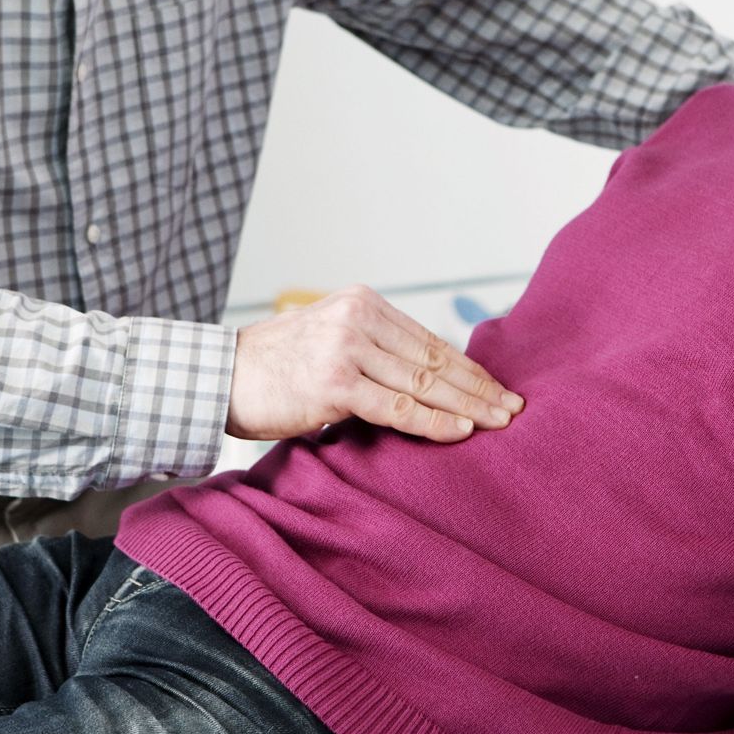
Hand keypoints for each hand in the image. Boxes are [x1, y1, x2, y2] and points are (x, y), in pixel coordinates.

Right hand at [225, 284, 524, 442]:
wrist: (220, 377)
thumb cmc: (274, 366)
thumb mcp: (328, 336)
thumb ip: (372, 347)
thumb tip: (424, 378)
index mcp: (363, 302)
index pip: (429, 340)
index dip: (467, 367)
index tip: (497, 387)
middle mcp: (359, 318)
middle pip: (434, 359)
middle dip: (478, 386)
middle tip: (512, 407)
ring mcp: (347, 349)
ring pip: (423, 384)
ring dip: (467, 406)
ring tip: (498, 421)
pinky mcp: (335, 385)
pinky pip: (398, 408)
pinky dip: (434, 422)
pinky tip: (462, 431)